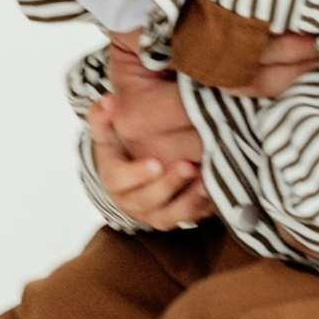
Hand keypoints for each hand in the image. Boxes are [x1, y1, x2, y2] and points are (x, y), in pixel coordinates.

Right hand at [90, 36, 212, 227]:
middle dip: (168, 185)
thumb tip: (107, 100)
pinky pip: (191, 219)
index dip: (136, 174)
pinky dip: (203, 207)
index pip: (119, 180)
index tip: (155, 162)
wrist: (135, 173)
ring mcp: (155, 212)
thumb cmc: (123, 147)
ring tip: (205, 181)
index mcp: (114, 179)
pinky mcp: (177, 217)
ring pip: (169, 215)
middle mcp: (132, 201)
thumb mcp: (109, 131)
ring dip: (188, 200)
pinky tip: (215, 190)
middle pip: (147, 201)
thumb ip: (103, 117)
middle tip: (188, 166)